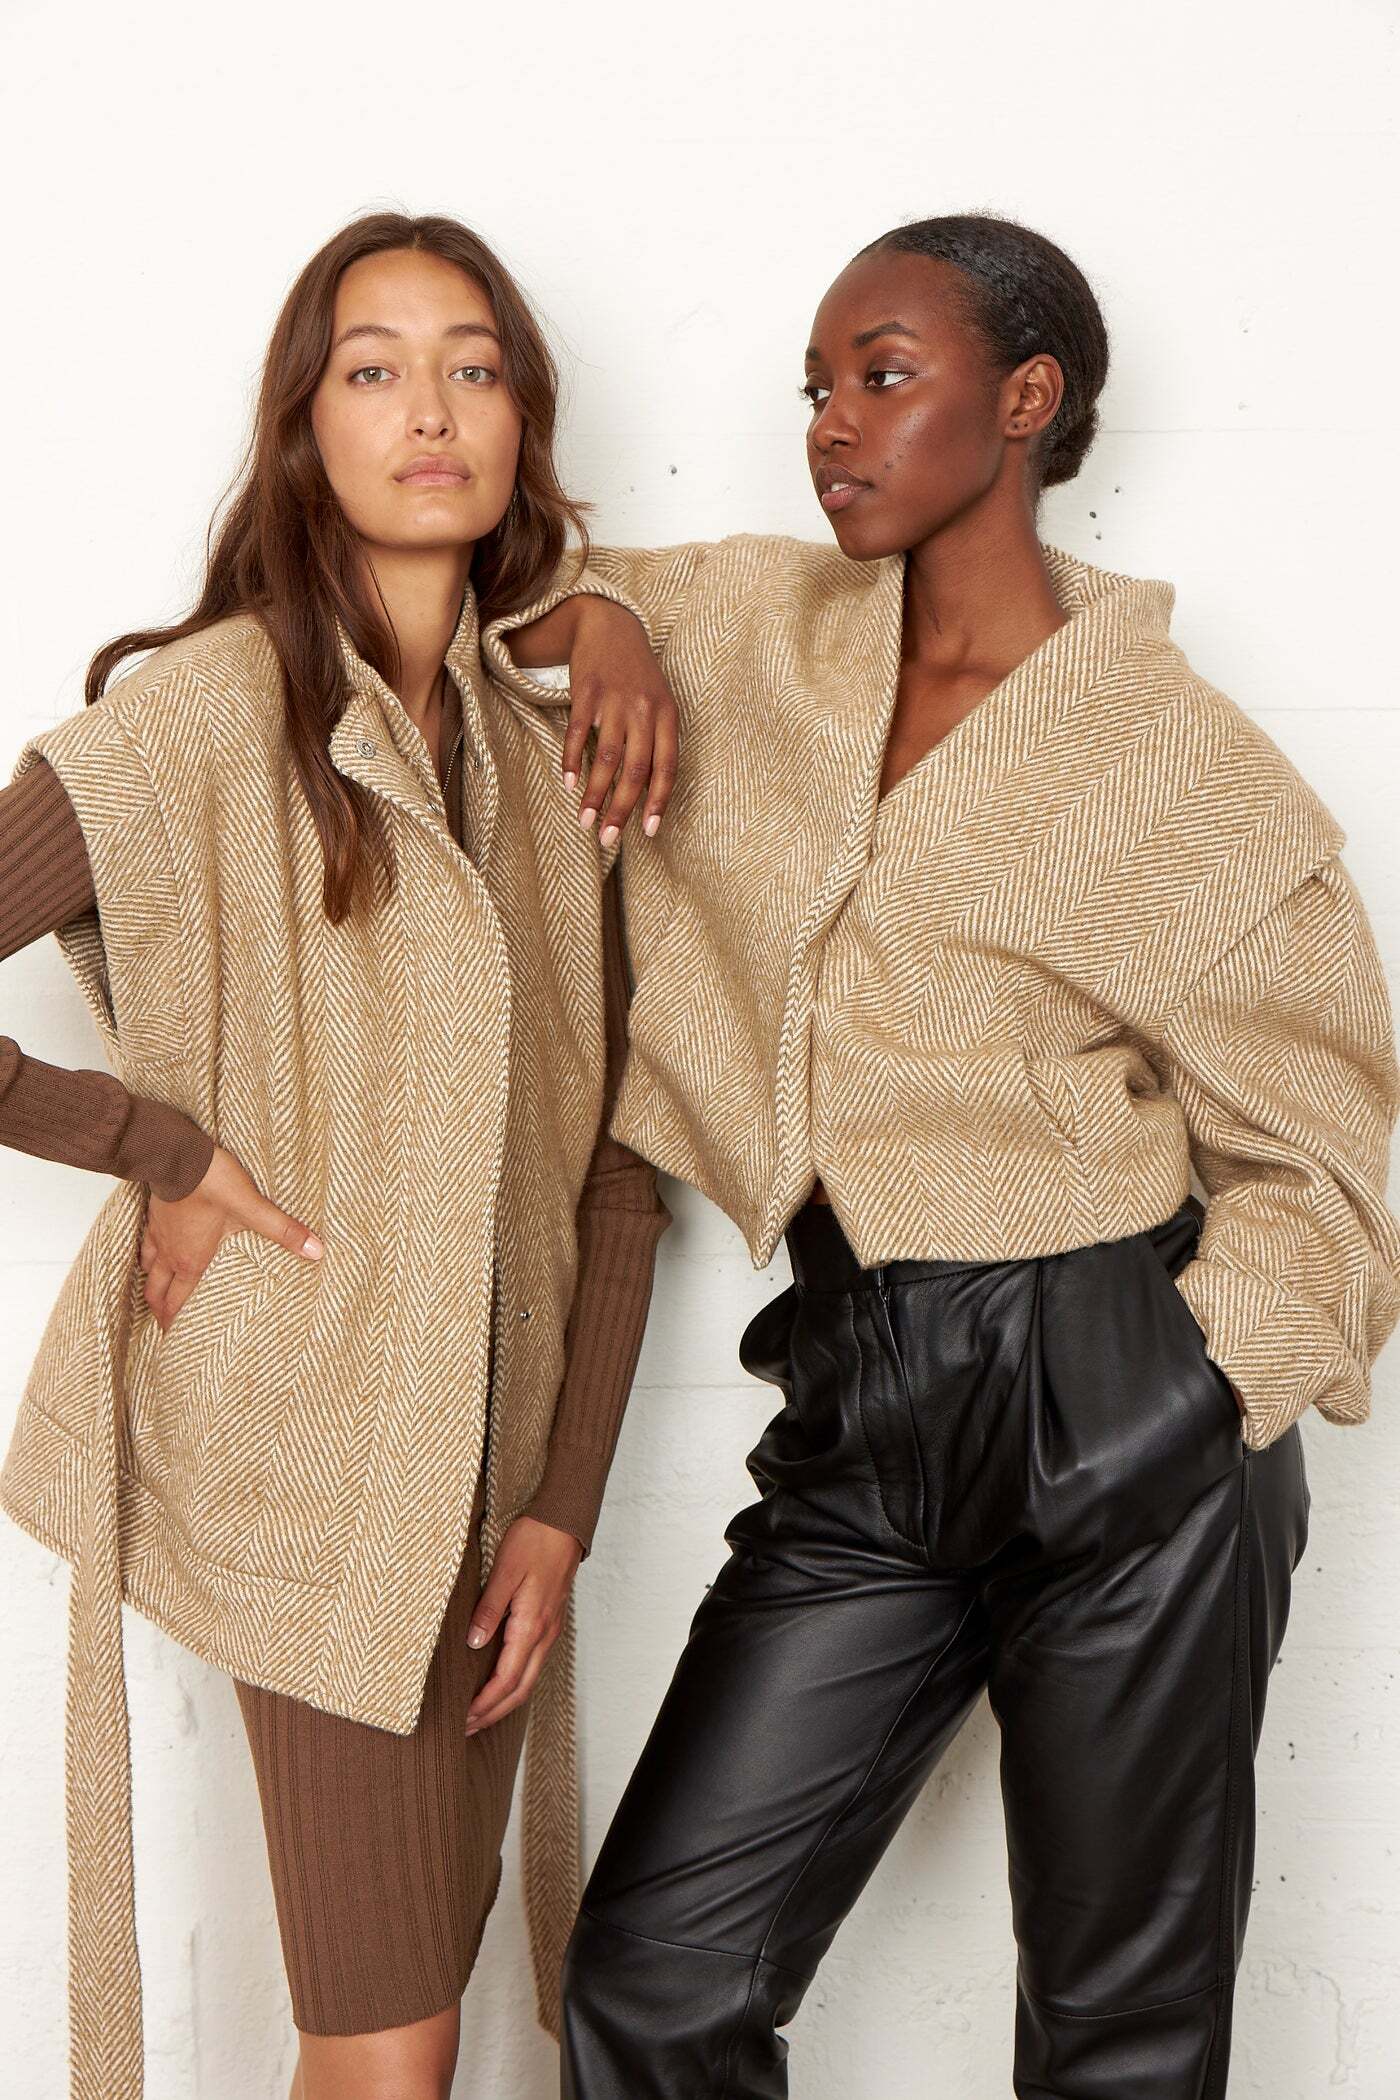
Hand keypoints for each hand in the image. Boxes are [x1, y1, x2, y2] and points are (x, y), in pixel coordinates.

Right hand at [140, 1144, 322, 1330]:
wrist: (178, 1156)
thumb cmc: (212, 1182)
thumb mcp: (253, 1208)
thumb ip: (284, 1231)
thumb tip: (316, 1250)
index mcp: (193, 1261)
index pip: (180, 1303)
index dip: (177, 1325)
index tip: (176, 1341)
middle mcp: (172, 1255)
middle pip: (159, 1295)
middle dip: (162, 1315)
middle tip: (167, 1329)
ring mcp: (160, 1237)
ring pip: (149, 1274)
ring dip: (154, 1291)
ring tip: (158, 1302)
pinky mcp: (155, 1219)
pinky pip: (146, 1249)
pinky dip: (148, 1262)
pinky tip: (153, 1260)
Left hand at [463, 1514, 583, 1733]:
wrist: (563, 1524)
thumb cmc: (533, 1542)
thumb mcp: (504, 1572)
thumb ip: (488, 1610)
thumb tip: (474, 1644)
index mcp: (531, 1625)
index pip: (507, 1679)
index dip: (485, 1703)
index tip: (464, 1718)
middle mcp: (544, 1634)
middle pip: (520, 1690)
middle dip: (493, 1713)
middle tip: (466, 1728)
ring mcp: (550, 1630)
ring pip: (529, 1679)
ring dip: (505, 1702)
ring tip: (480, 1714)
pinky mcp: (549, 1623)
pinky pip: (533, 1664)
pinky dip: (515, 1683)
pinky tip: (501, 1683)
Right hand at [560, 601, 679, 844]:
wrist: (609, 625)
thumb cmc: (636, 676)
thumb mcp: (658, 703)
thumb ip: (656, 742)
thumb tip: (648, 794)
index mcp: (668, 716)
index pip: (667, 767)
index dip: (658, 801)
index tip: (647, 831)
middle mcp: (645, 709)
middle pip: (636, 769)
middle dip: (621, 809)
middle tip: (607, 838)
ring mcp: (616, 699)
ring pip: (607, 758)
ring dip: (594, 794)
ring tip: (584, 820)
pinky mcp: (587, 691)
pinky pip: (579, 734)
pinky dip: (572, 761)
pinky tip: (568, 784)